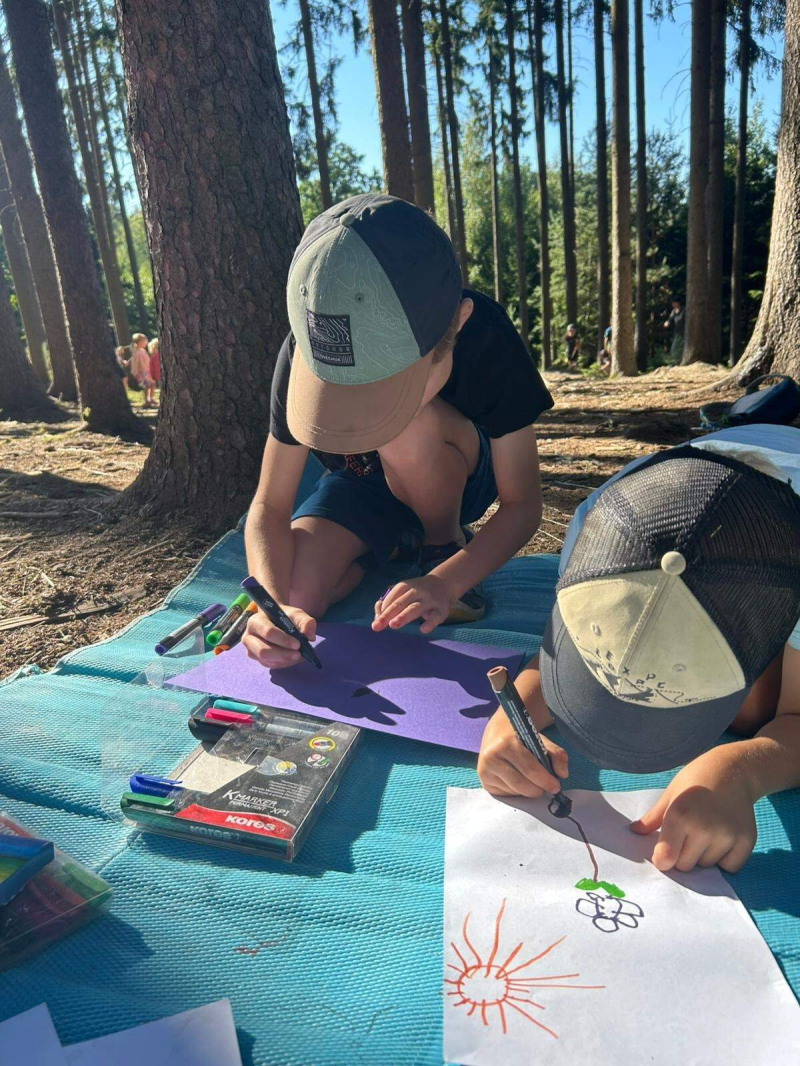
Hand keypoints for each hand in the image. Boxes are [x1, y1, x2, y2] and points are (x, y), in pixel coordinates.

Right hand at [242, 605, 315, 668]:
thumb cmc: (284, 617)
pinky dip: (282, 663)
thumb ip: (305, 621)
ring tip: (298, 656)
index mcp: (255, 621)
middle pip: (263, 651)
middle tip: (299, 655)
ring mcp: (250, 649)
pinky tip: (291, 658)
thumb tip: (310, 636)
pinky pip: (269, 665)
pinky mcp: (256, 659)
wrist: (275, 620)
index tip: (298, 644)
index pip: (268, 632)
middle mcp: (248, 636)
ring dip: (284, 660)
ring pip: (265, 660)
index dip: (283, 640)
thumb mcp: (296, 614)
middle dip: (283, 654)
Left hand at [372, 574, 452, 633]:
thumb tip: (377, 617)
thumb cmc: (416, 592)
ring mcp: (430, 600)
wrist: (443, 583)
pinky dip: (430, 623)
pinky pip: (435, 617)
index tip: (376, 623)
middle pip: (400, 603)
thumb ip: (389, 602)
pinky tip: (422, 629)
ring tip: (393, 625)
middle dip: (388, 614)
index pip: (391, 598)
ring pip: (415, 608)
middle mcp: (417, 591)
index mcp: (405, 586)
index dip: (382, 610)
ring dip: (403, 616)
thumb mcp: (402, 592)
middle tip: (377, 625)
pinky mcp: (441, 610)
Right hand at [477, 707, 568, 799]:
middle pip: (521, 785)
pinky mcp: (484, 782)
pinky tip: (519, 780)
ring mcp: (485, 771)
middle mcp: (491, 758)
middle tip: (547, 788)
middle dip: (538, 789)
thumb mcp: (540, 739)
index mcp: (506, 744)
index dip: (545, 781)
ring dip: (528, 790)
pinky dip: (518, 791)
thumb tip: (562, 774)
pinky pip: (507, 794)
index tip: (556, 786)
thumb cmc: (521, 737)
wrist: (496, 732)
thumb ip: (556, 754)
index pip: (529, 769)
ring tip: (532, 780)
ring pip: (515, 791)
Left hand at [630, 755, 756, 872]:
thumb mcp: (670, 794)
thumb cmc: (696, 780)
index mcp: (680, 815)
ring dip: (704, 855)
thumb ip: (653, 818)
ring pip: (706, 866)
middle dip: (682, 854)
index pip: (666, 858)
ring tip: (708, 828)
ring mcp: (727, 836)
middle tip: (689, 832)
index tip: (663, 852)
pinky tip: (723, 837)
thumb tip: (634, 832)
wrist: (733, 770)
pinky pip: (730, 867)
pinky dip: (725, 858)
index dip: (662, 858)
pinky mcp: (746, 841)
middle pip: (685, 865)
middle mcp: (704, 828)